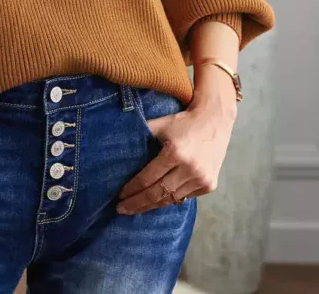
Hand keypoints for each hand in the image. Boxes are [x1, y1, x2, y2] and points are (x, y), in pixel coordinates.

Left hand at [115, 99, 236, 214]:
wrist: (214, 120)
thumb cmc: (182, 122)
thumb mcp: (160, 124)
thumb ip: (141, 134)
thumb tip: (116, 146)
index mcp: (175, 153)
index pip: (147, 178)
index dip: (132, 189)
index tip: (119, 196)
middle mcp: (190, 169)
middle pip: (157, 194)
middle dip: (137, 204)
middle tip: (121, 209)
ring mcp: (201, 179)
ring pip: (171, 199)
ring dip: (152, 206)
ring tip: (136, 209)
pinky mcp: (209, 185)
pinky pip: (184, 197)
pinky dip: (169, 200)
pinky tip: (157, 201)